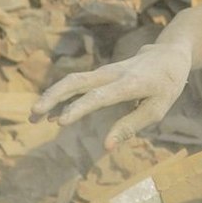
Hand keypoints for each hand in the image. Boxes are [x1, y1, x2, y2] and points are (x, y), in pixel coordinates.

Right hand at [31, 42, 189, 144]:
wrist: (167, 55)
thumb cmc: (165, 86)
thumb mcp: (157, 109)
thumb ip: (130, 126)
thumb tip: (106, 147)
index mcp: (129, 84)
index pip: (99, 96)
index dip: (79, 108)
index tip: (61, 121)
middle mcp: (112, 74)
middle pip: (76, 81)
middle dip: (53, 96)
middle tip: (34, 114)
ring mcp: (103, 72)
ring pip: (72, 80)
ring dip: (51, 97)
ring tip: (33, 116)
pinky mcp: (99, 74)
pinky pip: (76, 84)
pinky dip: (60, 96)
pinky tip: (50, 114)